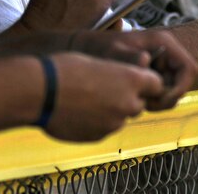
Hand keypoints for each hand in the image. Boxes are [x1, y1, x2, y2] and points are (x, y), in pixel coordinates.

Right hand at [44, 52, 165, 140]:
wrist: (41, 91)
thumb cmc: (66, 68)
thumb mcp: (96, 61)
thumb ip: (115, 74)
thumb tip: (121, 83)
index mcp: (131, 79)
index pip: (156, 84)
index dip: (146, 81)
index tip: (134, 79)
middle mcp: (127, 103)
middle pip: (139, 103)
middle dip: (127, 98)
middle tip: (104, 88)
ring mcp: (113, 123)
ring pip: (120, 117)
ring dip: (110, 111)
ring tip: (85, 99)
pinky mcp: (98, 136)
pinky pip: (103, 129)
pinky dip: (95, 122)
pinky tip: (77, 111)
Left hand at [67, 27, 197, 109]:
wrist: (87, 49)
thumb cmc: (99, 48)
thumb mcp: (111, 52)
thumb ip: (127, 58)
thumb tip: (144, 60)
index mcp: (162, 41)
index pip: (189, 68)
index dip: (180, 87)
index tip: (161, 99)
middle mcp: (166, 50)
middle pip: (183, 81)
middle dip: (168, 96)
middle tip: (145, 103)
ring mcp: (162, 61)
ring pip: (174, 88)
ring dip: (160, 99)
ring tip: (139, 100)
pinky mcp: (155, 70)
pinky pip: (163, 89)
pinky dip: (154, 98)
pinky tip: (137, 97)